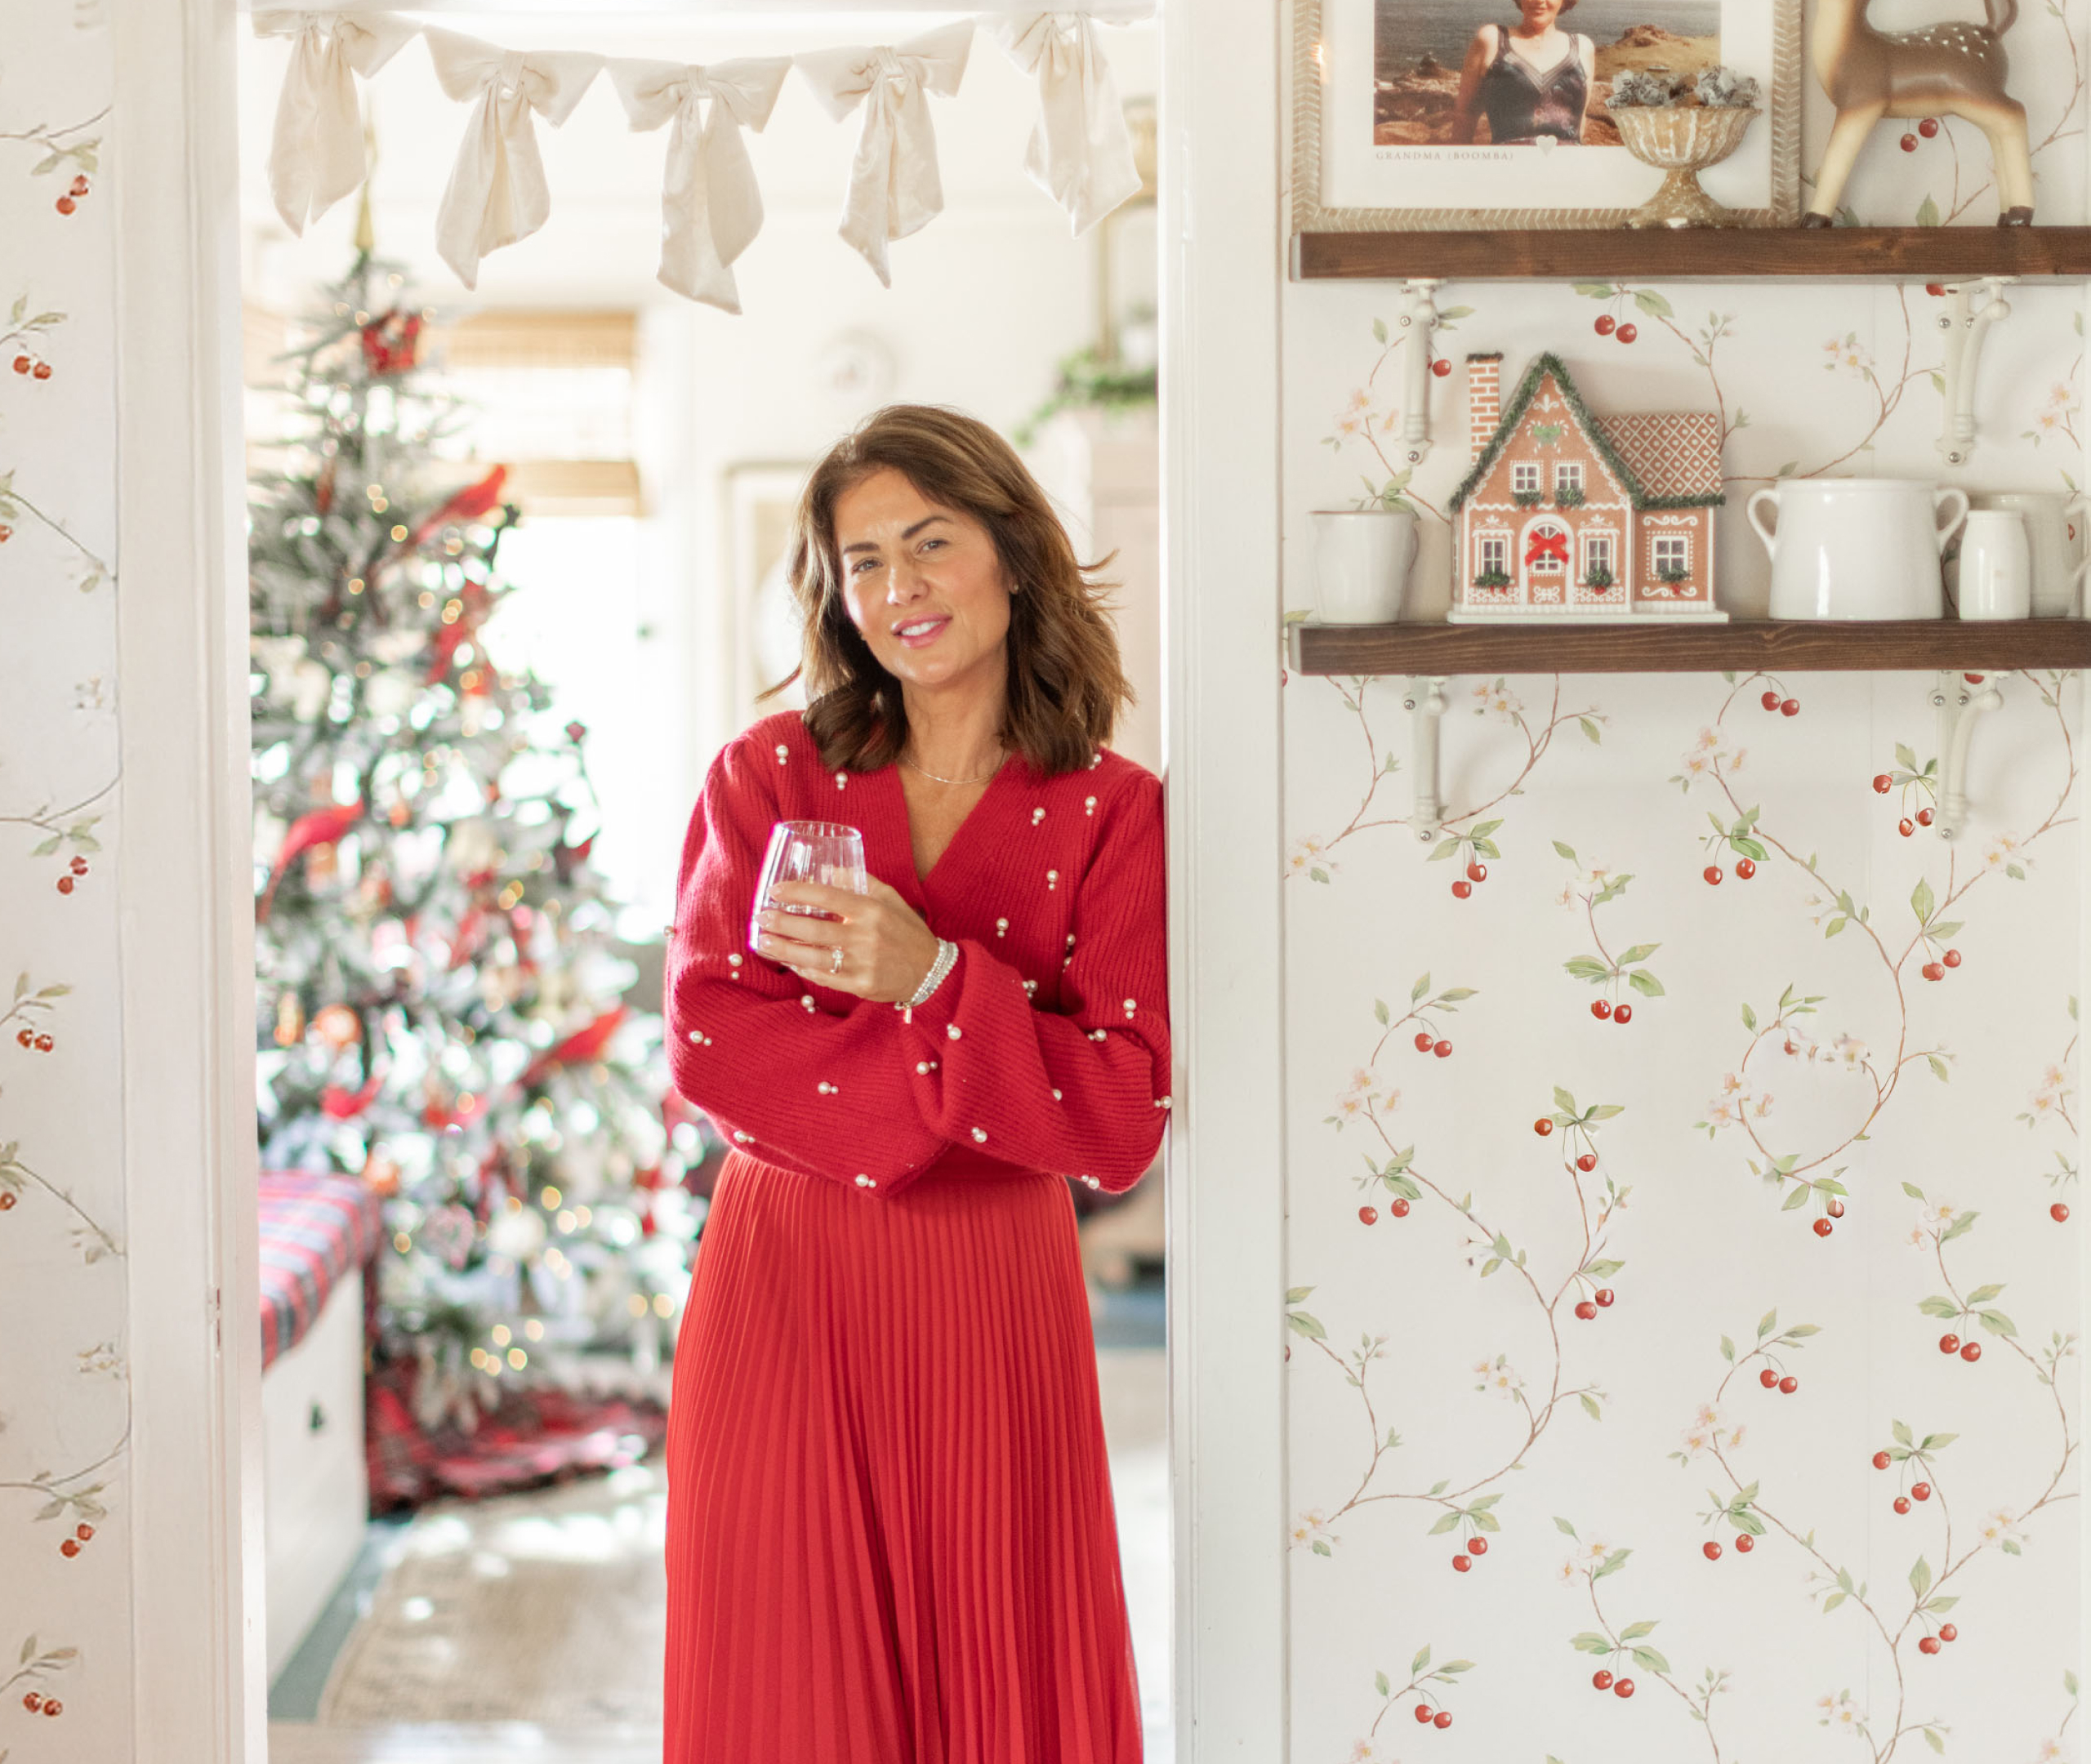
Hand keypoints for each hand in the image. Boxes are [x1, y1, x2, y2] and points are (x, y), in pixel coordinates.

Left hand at [753, 877, 941, 1004]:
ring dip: (784, 949)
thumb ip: (860, 881)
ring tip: (764, 941)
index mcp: (872, 911)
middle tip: (761, 916)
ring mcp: (862, 964)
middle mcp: (865, 937)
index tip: (776, 890)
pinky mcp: (860, 986)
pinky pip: (824, 977)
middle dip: (782, 923)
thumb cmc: (907, 931)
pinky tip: (789, 961)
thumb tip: (826, 870)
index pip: (828, 896)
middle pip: (814, 930)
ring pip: (814, 957)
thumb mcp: (890, 898)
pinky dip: (804, 969)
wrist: (931, 971)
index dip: (798, 892)